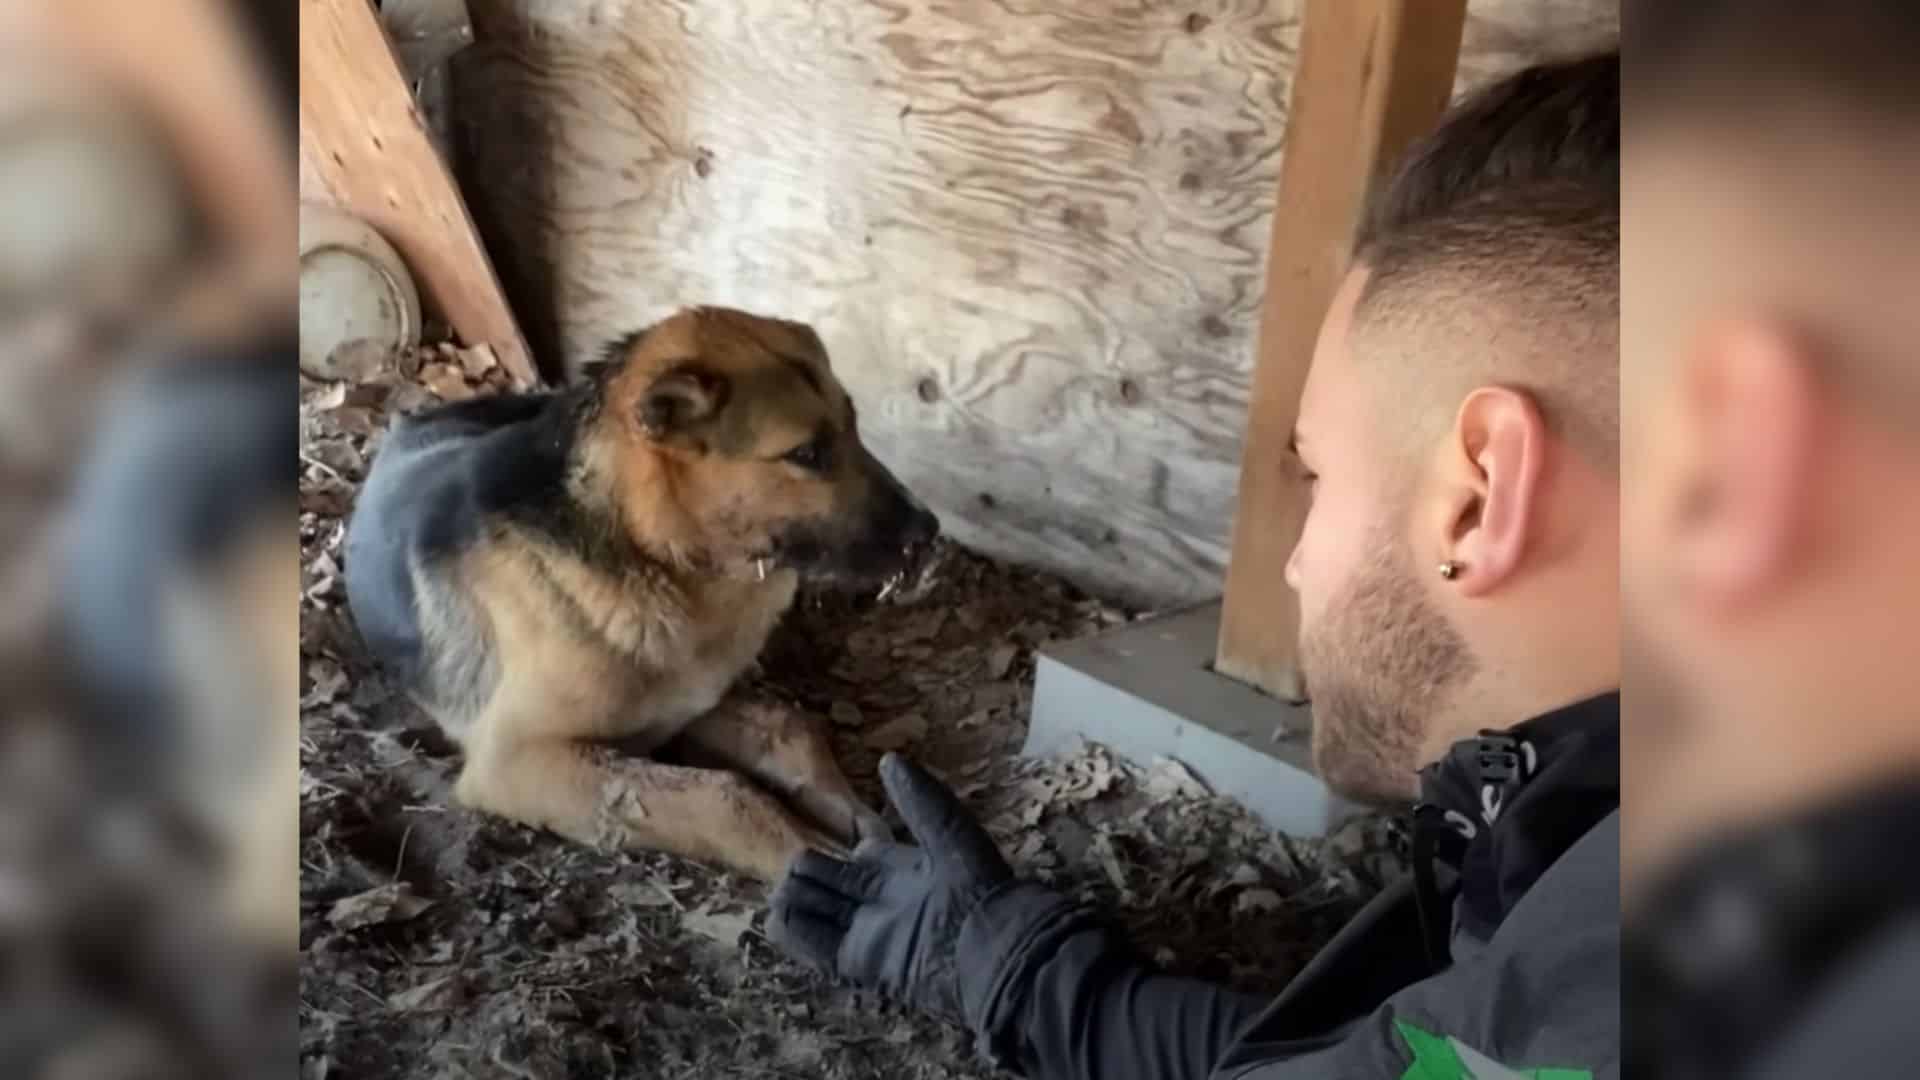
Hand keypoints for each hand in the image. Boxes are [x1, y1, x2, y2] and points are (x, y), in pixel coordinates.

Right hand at [767, 752, 1013, 1020]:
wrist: (990, 947)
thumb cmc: (975, 884)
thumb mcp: (948, 830)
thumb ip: (917, 798)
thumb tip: (889, 758)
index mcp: (902, 867)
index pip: (858, 852)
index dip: (839, 842)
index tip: (815, 826)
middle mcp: (880, 899)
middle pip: (827, 880)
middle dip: (805, 871)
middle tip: (791, 864)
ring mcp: (867, 932)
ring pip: (815, 910)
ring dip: (794, 899)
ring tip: (780, 886)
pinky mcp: (858, 962)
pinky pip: (816, 946)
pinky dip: (794, 932)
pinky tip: (778, 915)